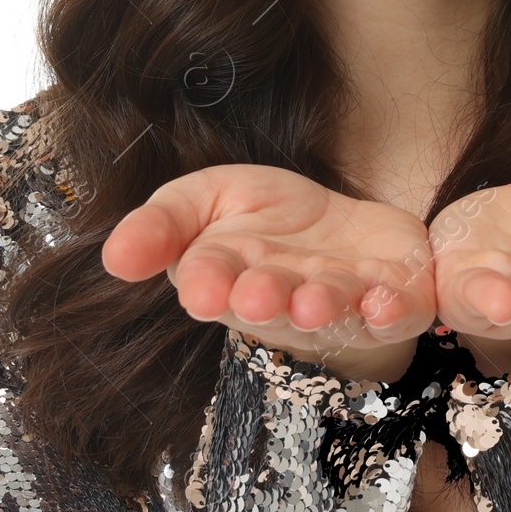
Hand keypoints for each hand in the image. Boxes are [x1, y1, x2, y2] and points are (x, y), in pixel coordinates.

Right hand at [103, 164, 434, 382]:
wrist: (341, 230)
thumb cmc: (263, 219)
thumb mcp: (203, 200)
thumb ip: (161, 224)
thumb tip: (114, 256)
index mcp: (230, 276)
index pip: (212, 281)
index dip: (208, 284)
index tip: (202, 285)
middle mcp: (284, 299)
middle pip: (273, 302)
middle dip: (266, 298)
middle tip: (256, 294)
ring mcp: (342, 304)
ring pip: (332, 310)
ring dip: (323, 308)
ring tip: (314, 299)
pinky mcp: (395, 299)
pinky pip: (396, 311)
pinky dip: (392, 309)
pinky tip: (384, 300)